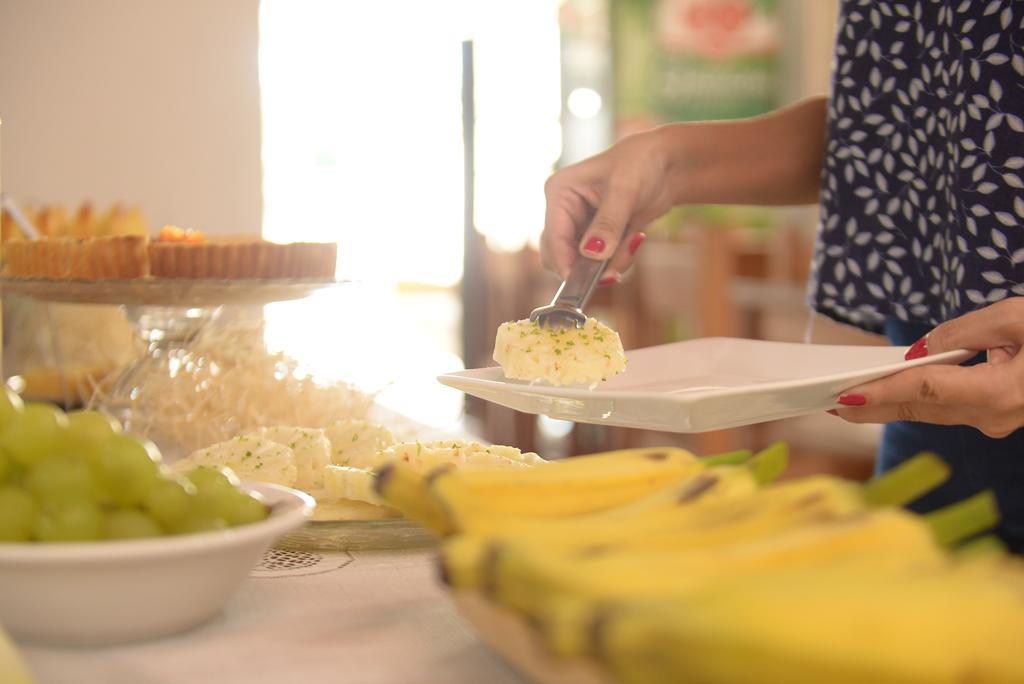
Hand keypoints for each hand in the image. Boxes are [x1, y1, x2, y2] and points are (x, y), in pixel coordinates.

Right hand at [541, 128, 676, 280]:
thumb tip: (592, 254)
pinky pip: (599, 263)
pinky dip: (618, 259)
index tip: (582, 285)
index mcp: (560, 192)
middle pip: (559, 256)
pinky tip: (634, 238)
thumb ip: (608, 223)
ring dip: (608, 262)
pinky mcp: (596, 237)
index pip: (553, 237)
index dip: (565, 263)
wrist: (666, 166)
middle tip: (614, 271)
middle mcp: (564, 210)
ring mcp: (579, 225)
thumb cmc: (642, 164)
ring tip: (633, 240)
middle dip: (587, 267)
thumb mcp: (626, 190)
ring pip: (580, 264)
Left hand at [832, 297, 1023, 436]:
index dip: (883, 391)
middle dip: (873, 406)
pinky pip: (948, 408)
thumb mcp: (1016, 318)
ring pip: (933, 412)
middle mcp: (994, 415)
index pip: (926, 390)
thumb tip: (920, 350)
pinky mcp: (998, 414)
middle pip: (921, 408)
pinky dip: (918, 401)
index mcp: (999, 392)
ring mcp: (996, 420)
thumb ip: (963, 332)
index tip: (847, 395)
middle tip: (830, 403)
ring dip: (891, 406)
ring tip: (849, 401)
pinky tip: (893, 395)